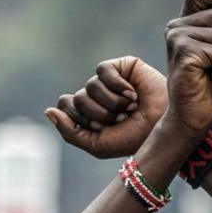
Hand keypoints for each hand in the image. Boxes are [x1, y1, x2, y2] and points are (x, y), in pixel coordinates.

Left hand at [46, 56, 167, 158]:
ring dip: (111, 103)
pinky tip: (131, 94)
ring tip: (130, 109)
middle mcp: (95, 95)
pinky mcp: (122, 67)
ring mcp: (108, 81)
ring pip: (90, 86)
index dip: (82, 120)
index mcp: (87, 113)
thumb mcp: (97, 145)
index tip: (103, 129)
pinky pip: (103, 70)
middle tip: (120, 120)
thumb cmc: (133, 139)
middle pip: (76, 99)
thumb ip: (69, 132)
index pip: (65, 107)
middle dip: (99, 115)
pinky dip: (116, 86)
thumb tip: (48, 110)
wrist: (163, 128)